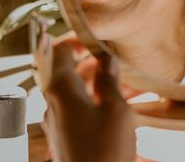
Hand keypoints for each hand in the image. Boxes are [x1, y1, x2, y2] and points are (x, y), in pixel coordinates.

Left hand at [35, 34, 135, 161]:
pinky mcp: (66, 136)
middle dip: (95, 62)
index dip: (77, 39)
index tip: (97, 36)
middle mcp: (53, 104)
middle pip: (69, 71)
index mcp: (61, 92)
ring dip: (101, 82)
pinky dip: (99, 99)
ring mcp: (58, 122)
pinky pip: (80, 108)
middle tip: (119, 57)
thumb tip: (105, 58)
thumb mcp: (116, 110)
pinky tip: (124, 102)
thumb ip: (108, 80)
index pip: (59, 52)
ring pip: (77, 91)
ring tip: (131, 80)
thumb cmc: (105, 150)